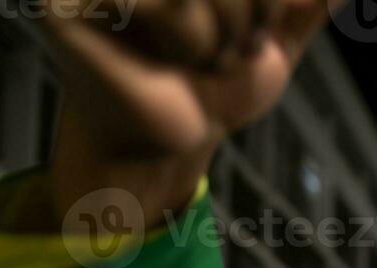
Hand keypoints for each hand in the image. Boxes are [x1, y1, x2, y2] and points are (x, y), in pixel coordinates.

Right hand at [40, 0, 334, 217]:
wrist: (171, 145)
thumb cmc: (213, 89)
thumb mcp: (271, 45)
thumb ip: (301, 12)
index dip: (266, 7)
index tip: (251, 39)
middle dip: (247, 19)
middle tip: (221, 54)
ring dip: (217, 37)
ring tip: (192, 59)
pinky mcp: (75, 0)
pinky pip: (168, 3)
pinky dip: (186, 39)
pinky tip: (162, 60)